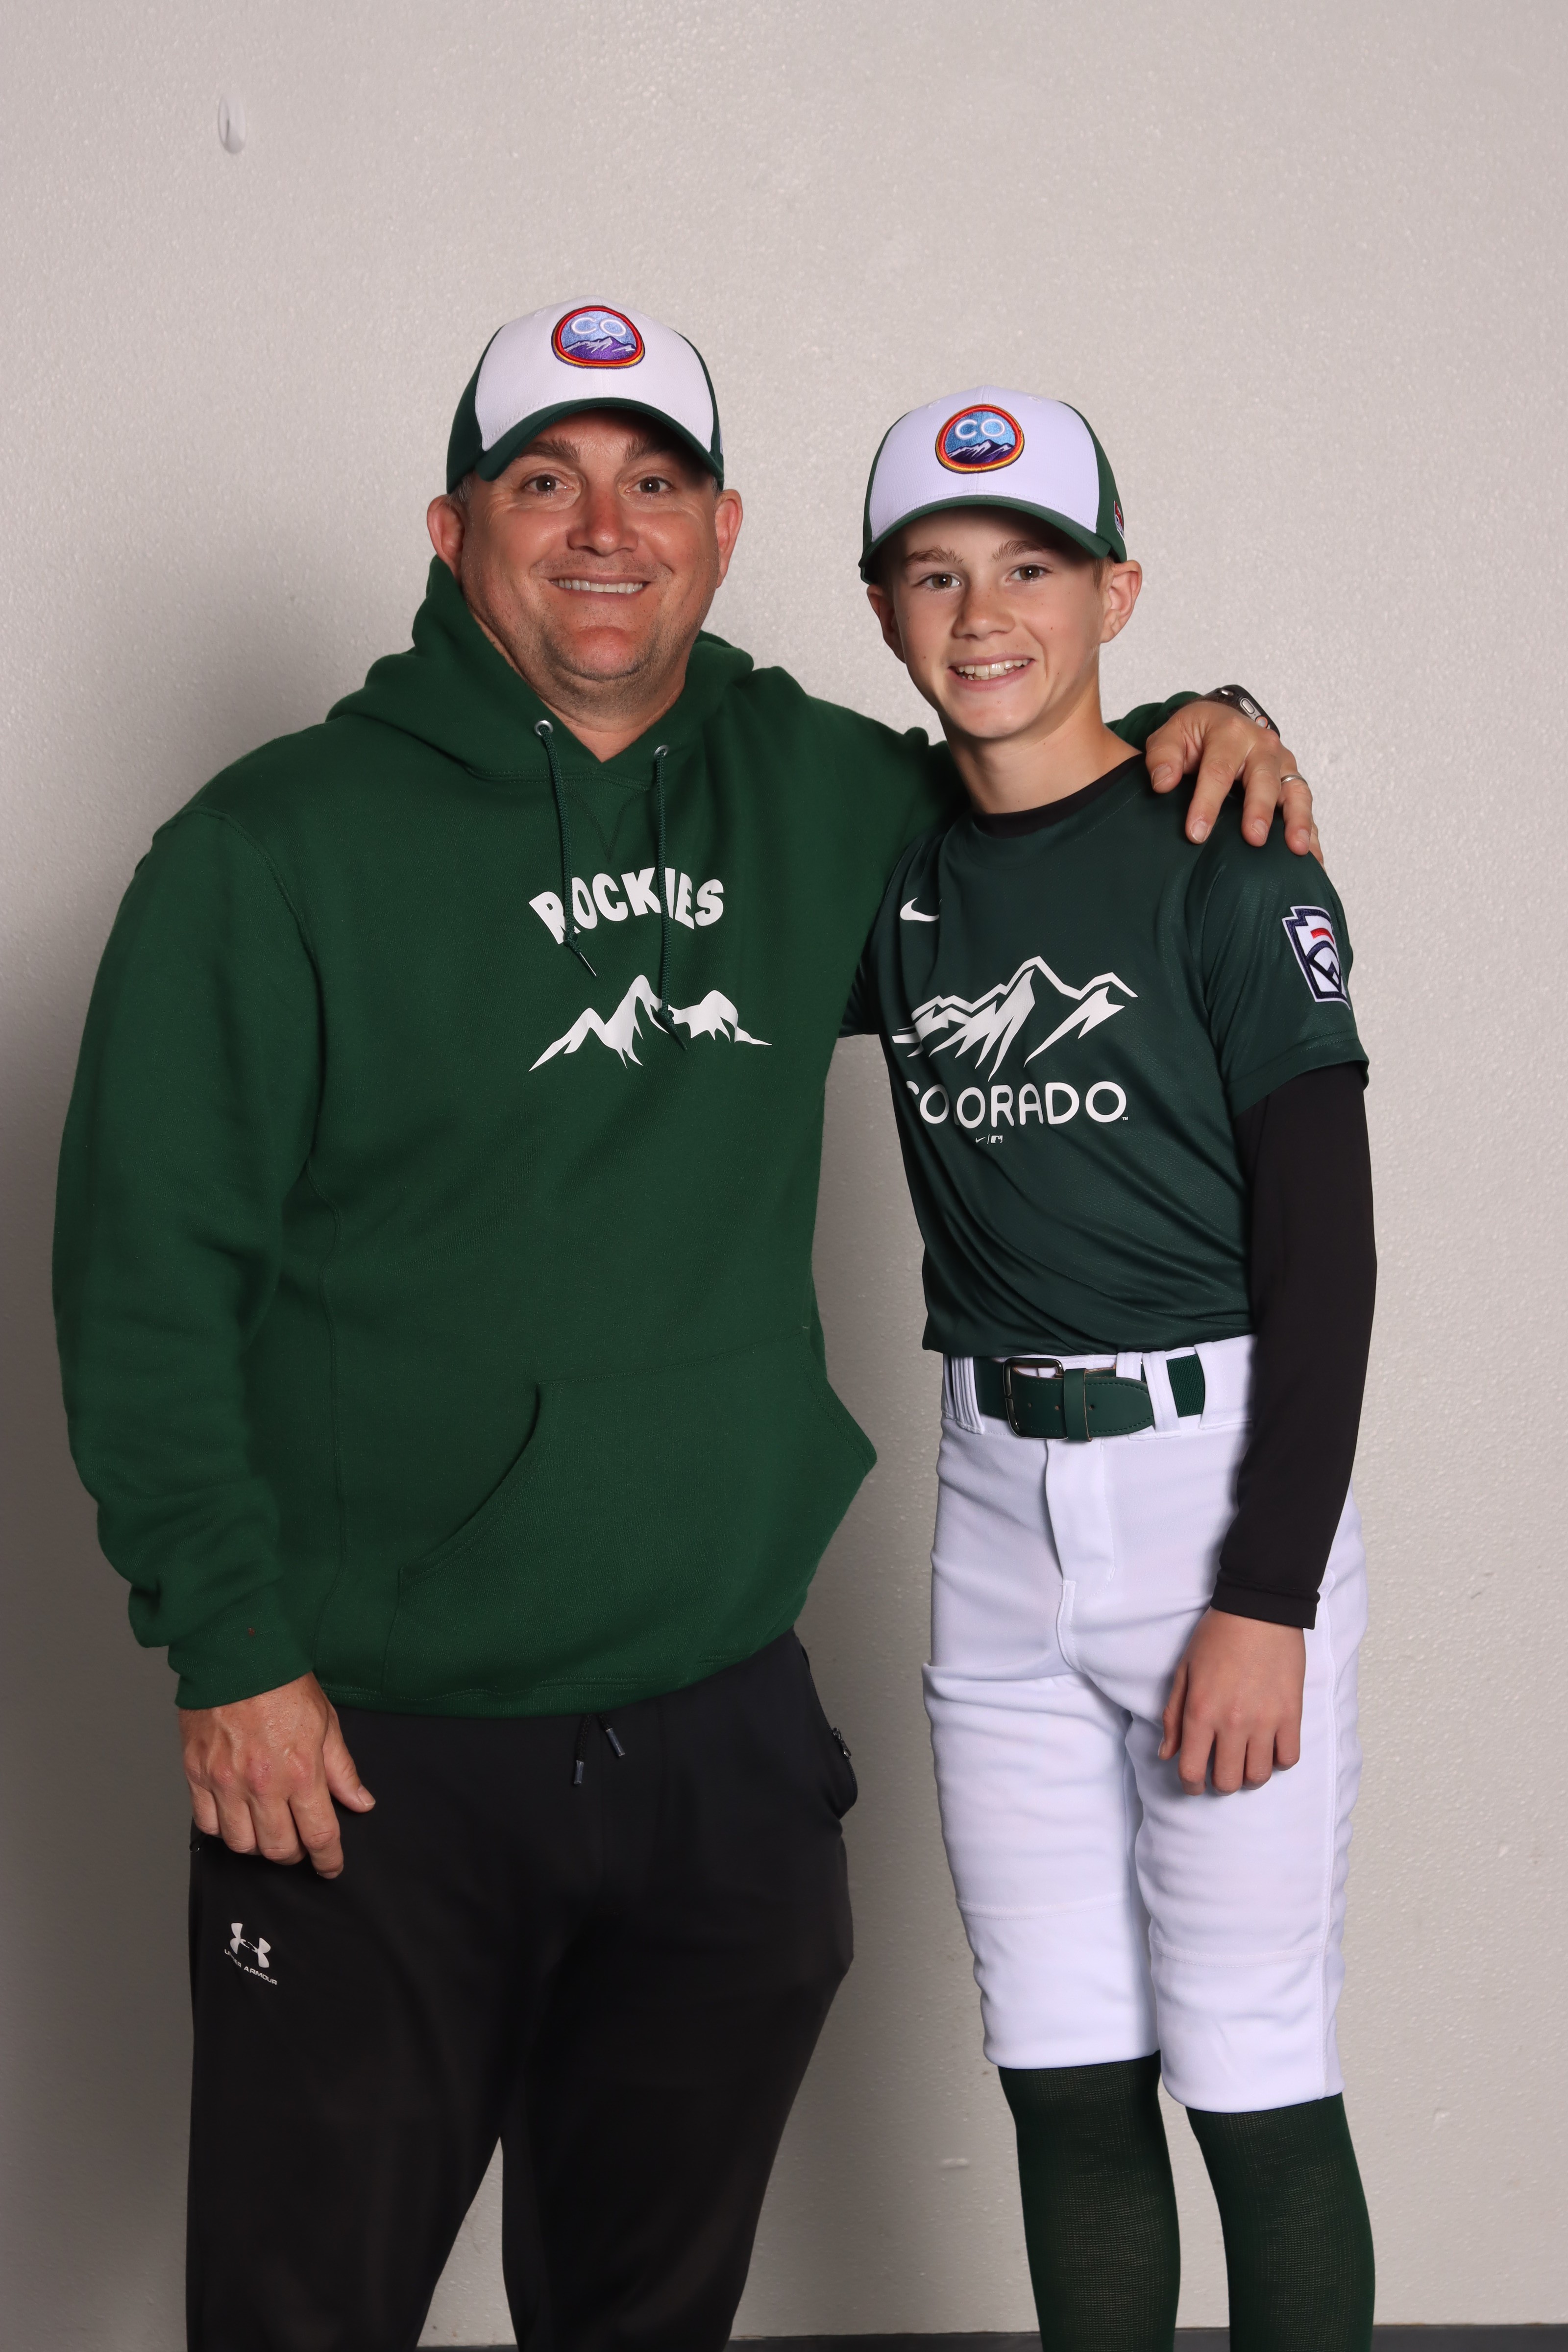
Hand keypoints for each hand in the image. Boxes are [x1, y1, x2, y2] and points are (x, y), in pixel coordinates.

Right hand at [180, 1672, 373, 1876]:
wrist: (236, 1655)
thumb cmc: (282, 1683)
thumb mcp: (326, 1723)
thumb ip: (342, 1770)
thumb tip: (360, 1803)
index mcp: (301, 1770)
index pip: (318, 1834)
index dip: (328, 1859)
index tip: (331, 1867)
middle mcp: (262, 1783)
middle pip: (278, 1848)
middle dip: (294, 1854)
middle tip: (299, 1844)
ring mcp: (225, 1782)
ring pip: (241, 1844)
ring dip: (258, 1845)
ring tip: (267, 1829)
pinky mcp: (197, 1775)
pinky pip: (208, 1824)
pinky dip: (223, 1829)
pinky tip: (236, 1816)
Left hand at [1145, 703, 1321, 863]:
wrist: (1219, 722)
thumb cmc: (1194, 735)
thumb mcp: (1170, 737)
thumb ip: (1162, 757)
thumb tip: (1163, 783)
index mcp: (1231, 733)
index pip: (1218, 771)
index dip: (1207, 804)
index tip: (1196, 834)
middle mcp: (1263, 746)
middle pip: (1264, 780)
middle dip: (1260, 810)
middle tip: (1254, 840)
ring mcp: (1282, 765)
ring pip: (1296, 791)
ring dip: (1298, 821)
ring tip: (1297, 850)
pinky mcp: (1292, 782)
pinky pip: (1305, 808)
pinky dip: (1310, 832)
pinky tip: (1313, 860)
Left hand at [1159, 1609, 1305, 1793]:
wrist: (1258, 1611)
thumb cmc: (1216, 1637)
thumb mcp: (1184, 1672)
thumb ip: (1173, 1716)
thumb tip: (1167, 1754)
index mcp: (1200, 1713)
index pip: (1191, 1771)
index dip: (1190, 1785)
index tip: (1193, 1783)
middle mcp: (1232, 1723)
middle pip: (1227, 1782)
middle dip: (1220, 1782)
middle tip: (1220, 1768)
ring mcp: (1265, 1721)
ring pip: (1258, 1777)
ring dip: (1248, 1774)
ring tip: (1245, 1758)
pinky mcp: (1291, 1715)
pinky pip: (1288, 1758)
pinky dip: (1278, 1760)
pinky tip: (1269, 1746)